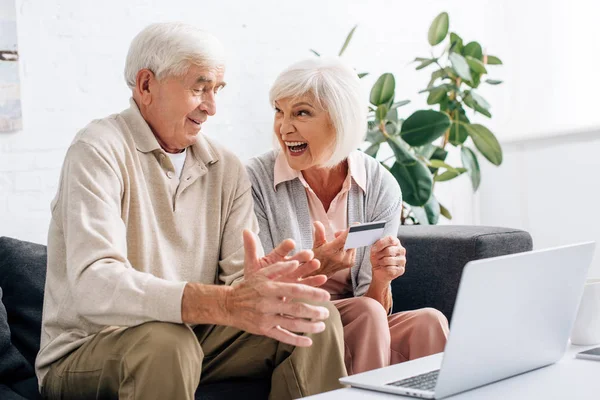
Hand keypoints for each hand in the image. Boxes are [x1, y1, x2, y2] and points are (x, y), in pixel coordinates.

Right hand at [224, 231, 330, 346]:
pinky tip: (309, 341)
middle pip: (296, 308)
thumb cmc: (248, 287)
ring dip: (309, 326)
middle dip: (315, 311)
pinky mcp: (263, 330)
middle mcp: (268, 304)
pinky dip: (296, 340)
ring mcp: (266, 318)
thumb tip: (296, 262)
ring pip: (292, 324)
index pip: (295, 290)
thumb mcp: (261, 273)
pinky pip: (282, 337)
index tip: (327, 296)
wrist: (229, 305)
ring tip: (322, 326)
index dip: (313, 293)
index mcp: (270, 288)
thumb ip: (279, 268)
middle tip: (327, 312)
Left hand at [243, 230, 325, 286]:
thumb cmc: (255, 279)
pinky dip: (315, 281)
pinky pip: (308, 283)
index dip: (286, 246)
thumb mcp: (252, 264)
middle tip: (309, 253)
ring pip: (304, 269)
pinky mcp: (298, 287)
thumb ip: (251, 248)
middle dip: (302, 256)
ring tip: (316, 263)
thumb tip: (246, 230)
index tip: (291, 243)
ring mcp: (293, 275)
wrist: (257, 298)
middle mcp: (287, 264)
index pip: (282, 249)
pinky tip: (323, 279)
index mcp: (276, 257)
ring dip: (311, 266)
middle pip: (296, 258)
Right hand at [311, 221, 355, 277]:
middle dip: (346, 234)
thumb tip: (317, 223)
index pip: (344, 239)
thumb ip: (319, 233)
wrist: (319, 273)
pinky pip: (354, 250)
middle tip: (337, 234)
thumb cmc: (317, 257)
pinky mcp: (351, 263)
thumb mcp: (316, 244)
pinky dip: (350, 246)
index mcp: (331, 251)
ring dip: (348, 240)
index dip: (351, 231)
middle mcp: (340, 257)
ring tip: (338, 242)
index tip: (357, 225)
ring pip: (353, 244)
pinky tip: (342, 248)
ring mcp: (346, 261)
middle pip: (351, 240)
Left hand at [369, 236, 405, 283]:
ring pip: (389, 260)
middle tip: (377, 257)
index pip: (390, 239)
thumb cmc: (378, 258)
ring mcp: (402, 260)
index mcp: (396, 242)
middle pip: (389, 250)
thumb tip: (376, 247)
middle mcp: (401, 250)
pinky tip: (384, 268)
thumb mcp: (375, 250)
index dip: (381, 244)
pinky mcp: (401, 269)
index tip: (374, 249)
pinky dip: (384, 269)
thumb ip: (377, 245)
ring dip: (381, 262)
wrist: (379, 270)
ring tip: (380, 263)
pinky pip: (390, 269)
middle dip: (379, 255)